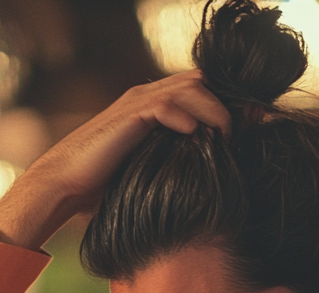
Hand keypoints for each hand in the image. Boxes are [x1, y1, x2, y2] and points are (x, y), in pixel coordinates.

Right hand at [0, 70, 230, 249]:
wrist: (65, 185)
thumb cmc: (105, 186)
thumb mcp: (152, 170)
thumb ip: (179, 162)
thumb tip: (214, 178)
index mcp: (154, 106)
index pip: (201, 90)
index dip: (228, 103)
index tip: (253, 125)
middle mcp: (146, 97)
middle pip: (201, 81)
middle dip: (229, 101)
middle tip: (249, 126)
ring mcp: (137, 104)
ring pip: (189, 87)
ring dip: (214, 109)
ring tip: (226, 135)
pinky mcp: (128, 116)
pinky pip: (165, 105)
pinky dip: (186, 118)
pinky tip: (195, 137)